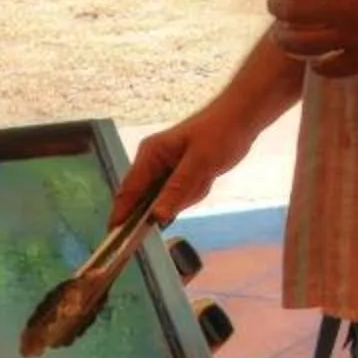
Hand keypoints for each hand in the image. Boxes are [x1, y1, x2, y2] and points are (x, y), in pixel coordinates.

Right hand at [113, 98, 265, 227]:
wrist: (241, 120)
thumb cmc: (219, 133)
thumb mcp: (200, 163)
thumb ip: (177, 190)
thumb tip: (156, 216)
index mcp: (149, 155)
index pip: (128, 190)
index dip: (121, 215)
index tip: (115, 238)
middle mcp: (152, 162)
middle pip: (148, 199)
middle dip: (174, 200)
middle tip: (197, 184)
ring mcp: (165, 169)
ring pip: (168, 199)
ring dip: (189, 194)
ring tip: (206, 175)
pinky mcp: (178, 175)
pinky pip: (181, 195)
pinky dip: (195, 191)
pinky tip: (207, 177)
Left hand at [266, 0, 357, 78]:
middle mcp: (349, 8)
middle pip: (292, 11)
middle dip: (277, 7)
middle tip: (276, 6)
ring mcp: (357, 38)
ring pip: (302, 44)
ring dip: (286, 38)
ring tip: (283, 35)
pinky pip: (329, 68)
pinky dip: (317, 65)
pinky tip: (316, 60)